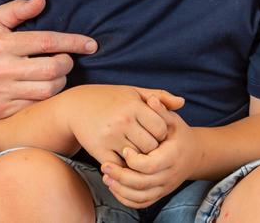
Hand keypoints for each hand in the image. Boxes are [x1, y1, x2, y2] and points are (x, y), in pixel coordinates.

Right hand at [0, 0, 97, 118]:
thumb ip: (17, 9)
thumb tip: (42, 0)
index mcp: (2, 44)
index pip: (46, 42)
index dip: (73, 42)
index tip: (91, 44)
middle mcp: (2, 69)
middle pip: (52, 69)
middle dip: (68, 63)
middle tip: (67, 59)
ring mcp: (2, 93)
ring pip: (48, 90)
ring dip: (61, 81)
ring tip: (58, 73)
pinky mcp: (2, 111)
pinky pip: (36, 105)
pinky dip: (47, 96)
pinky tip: (45, 86)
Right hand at [68, 85, 184, 166]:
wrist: (76, 107)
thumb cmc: (109, 98)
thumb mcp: (133, 92)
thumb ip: (159, 97)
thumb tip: (183, 103)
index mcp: (133, 106)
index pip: (161, 128)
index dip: (162, 133)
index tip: (156, 132)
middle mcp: (122, 121)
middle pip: (152, 147)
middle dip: (153, 148)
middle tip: (148, 143)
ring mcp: (110, 138)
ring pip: (138, 159)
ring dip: (141, 159)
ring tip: (138, 150)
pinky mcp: (100, 152)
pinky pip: (122, 168)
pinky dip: (126, 166)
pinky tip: (125, 157)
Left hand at [100, 95, 198, 208]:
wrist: (193, 154)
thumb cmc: (178, 133)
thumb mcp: (172, 119)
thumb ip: (161, 110)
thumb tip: (151, 100)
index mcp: (173, 155)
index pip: (151, 164)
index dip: (135, 160)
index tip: (124, 149)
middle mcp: (170, 174)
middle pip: (143, 183)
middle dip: (122, 177)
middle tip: (104, 166)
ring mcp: (165, 186)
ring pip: (141, 196)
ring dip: (121, 189)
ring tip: (106, 177)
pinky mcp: (159, 194)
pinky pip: (142, 203)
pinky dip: (127, 199)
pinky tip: (114, 187)